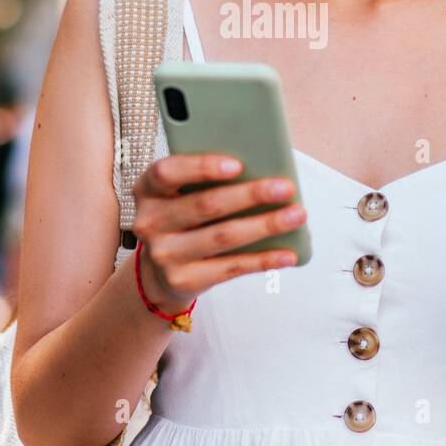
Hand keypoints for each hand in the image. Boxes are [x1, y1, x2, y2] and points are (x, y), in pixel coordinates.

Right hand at [131, 153, 305, 311]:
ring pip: (223, 236)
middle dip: (250, 195)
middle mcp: (150, 222)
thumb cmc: (183, 217)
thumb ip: (207, 179)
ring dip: (266, 225)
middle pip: (205, 205)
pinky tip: (289, 253)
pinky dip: (264, 260)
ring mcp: (164, 255)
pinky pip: (231, 268)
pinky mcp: (183, 280)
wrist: (159, 271)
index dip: (201, 167)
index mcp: (148, 190)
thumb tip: (262, 170)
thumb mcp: (181, 193)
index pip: (166, 172)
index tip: (238, 164)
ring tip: (297, 215)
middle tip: (285, 187)